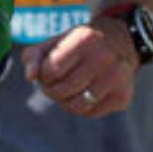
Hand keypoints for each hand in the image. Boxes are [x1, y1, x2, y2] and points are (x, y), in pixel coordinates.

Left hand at [20, 16, 138, 117]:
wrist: (121, 42)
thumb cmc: (79, 44)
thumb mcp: (56, 41)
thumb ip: (35, 55)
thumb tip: (29, 76)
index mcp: (85, 38)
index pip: (52, 69)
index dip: (43, 74)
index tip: (47, 71)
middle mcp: (104, 57)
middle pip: (62, 90)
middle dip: (51, 90)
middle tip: (53, 83)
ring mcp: (116, 78)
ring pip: (76, 106)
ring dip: (63, 102)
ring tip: (65, 91)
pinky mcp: (123, 97)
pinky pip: (90, 113)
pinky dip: (80, 107)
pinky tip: (82, 94)